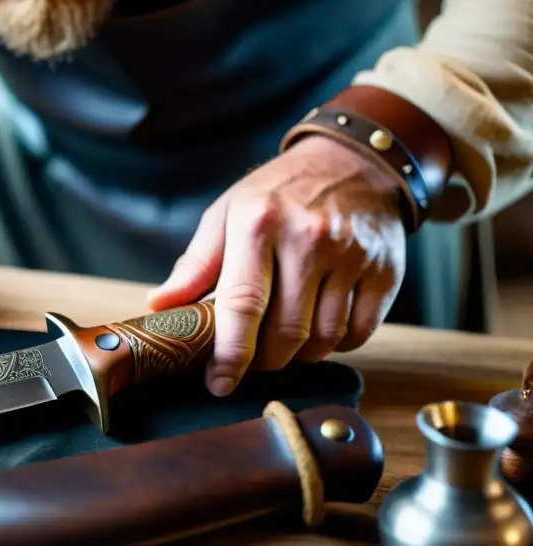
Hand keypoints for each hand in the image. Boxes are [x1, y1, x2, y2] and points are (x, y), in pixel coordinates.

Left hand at [146, 135, 407, 395]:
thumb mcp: (228, 214)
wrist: (353, 161)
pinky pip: (359, 333)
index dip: (229, 354)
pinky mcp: (385, 270)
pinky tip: (319, 328)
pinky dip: (336, 344)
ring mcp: (352, 255)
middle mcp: (309, 239)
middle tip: (252, 359)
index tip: (218, 383)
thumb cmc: (278, 194)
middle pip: (285, 332)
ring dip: (300, 355)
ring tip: (284, 341)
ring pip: (323, 339)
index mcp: (260, 224)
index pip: (242, 305)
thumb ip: (196, 265)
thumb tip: (161, 307)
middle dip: (263, 360)